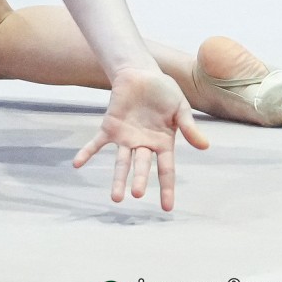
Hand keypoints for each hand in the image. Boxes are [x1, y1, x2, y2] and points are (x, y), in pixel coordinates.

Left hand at [73, 68, 209, 210]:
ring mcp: (126, 137)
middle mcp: (144, 144)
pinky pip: (97, 142)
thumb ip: (189, 128)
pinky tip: (77, 164)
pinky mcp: (110, 127)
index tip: (167, 208)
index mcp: (163, 143)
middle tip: (136, 194)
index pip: (166, 170)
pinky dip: (87, 152)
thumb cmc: (164, 92)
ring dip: (118, 178)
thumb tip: (204, 146)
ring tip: (116, 198)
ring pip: (121, 162)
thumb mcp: (181, 109)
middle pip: (142, 167)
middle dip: (139, 180)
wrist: (142, 73)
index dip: (167, 189)